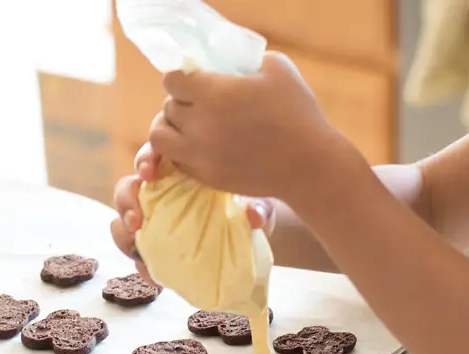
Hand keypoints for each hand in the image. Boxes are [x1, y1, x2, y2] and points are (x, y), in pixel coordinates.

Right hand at [110, 143, 277, 281]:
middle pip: (127, 188)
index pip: (153, 156)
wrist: (255, 235)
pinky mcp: (157, 248)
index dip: (145, 161)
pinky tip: (154, 275)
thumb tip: (254, 215)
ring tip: (138, 246)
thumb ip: (259, 206)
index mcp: (179, 168)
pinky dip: (141, 265)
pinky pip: (138, 255)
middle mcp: (160, 192)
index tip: (150, 173)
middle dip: (126, 201)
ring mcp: (155, 221)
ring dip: (123, 233)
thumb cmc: (252, 205)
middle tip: (138, 219)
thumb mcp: (261, 202)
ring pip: (122, 221)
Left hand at [148, 52, 340, 201]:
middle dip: (181, 103)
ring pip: (160, 137)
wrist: (308, 165)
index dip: (183, 78)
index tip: (196, 81)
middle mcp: (199, 125)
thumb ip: (246, 60)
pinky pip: (177, 162)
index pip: (172, 80)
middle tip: (200, 105)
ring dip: (171, 128)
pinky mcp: (206, 177)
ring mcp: (200, 155)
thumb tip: (230, 65)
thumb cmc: (297, 114)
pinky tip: (202, 147)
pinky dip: (183, 152)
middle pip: (167, 108)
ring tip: (190, 127)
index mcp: (213, 93)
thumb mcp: (276, 69)